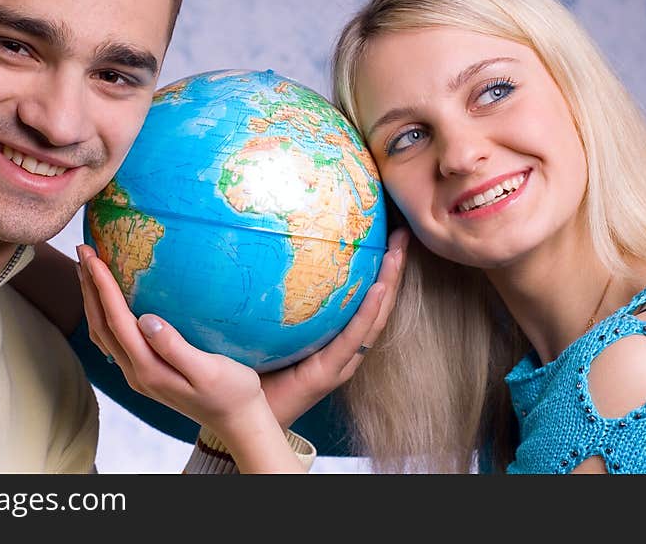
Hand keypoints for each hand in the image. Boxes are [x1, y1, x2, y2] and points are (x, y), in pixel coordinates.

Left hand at [75, 244, 279, 449]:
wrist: (238, 421)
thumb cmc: (232, 392)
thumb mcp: (209, 369)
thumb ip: (175, 347)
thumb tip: (146, 319)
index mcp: (149, 369)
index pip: (117, 321)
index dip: (102, 287)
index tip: (93, 257)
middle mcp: (136, 373)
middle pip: (101, 325)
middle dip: (89, 288)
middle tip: (83, 251)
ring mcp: (139, 375)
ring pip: (104, 334)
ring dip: (93, 301)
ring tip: (88, 270)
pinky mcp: (147, 373)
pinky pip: (115, 340)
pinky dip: (105, 315)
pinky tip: (111, 301)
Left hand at [258, 227, 407, 429]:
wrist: (243, 413)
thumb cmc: (251, 366)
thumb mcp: (264, 322)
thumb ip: (268, 293)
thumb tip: (254, 246)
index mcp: (333, 334)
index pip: (363, 295)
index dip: (378, 266)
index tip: (385, 231)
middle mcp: (343, 346)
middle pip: (378, 301)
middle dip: (392, 268)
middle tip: (402, 233)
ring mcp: (339, 360)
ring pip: (374, 316)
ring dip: (389, 283)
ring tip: (397, 253)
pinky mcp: (329, 371)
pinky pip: (353, 338)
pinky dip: (368, 312)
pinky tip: (379, 287)